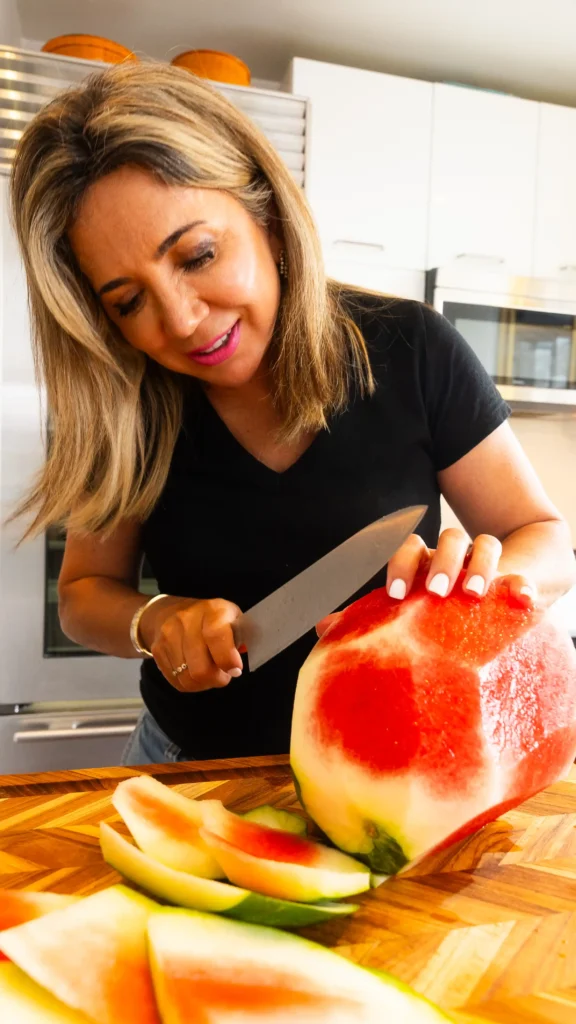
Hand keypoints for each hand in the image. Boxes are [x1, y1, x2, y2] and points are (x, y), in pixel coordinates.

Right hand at [138, 596, 242, 691]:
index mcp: (212, 610)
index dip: (227, 659)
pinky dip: (190, 684)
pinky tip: (196, 673)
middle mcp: (186, 620)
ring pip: (187, 678)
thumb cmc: (212, 618)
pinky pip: (176, 681)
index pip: (216, 636)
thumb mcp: (232, 618)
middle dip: (216, 679)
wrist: (171, 611)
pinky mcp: (157, 650)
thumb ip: (239, 639)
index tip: (235, 670)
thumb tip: (236, 666)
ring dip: (203, 683)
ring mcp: (168, 635)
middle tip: (223, 675)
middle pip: (200, 667)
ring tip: (210, 674)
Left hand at [316, 528, 535, 637]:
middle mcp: (457, 558)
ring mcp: (488, 566)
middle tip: (436, 591)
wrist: (500, 601)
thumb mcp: (409, 614)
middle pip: (449, 539)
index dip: (401, 565)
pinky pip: (522, 578)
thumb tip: (322, 627)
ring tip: (473, 593)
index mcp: (427, 564)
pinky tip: (522, 597)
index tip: (396, 594)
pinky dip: (522, 586)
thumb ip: (370, 619)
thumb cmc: (441, 612)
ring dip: (479, 564)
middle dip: (441, 561)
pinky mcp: (517, 583)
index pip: (410, 547)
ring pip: (485, 545)